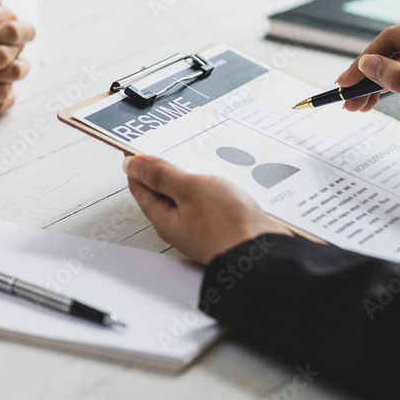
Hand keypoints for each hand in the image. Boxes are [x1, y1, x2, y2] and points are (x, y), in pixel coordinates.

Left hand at [124, 155, 289, 263]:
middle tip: (168, 146)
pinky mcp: (222, 226)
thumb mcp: (190, 190)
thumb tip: (134, 165)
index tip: (141, 146)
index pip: (140, 187)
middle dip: (164, 168)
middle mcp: (180, 226)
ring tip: (196, 156)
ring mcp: (202, 227)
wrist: (265, 253)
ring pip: (189, 196)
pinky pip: (210, 202)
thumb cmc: (228, 227)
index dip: (138, 164)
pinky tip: (221, 177)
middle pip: (164, 192)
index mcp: (164, 218)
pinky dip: (210, 186)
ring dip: (191, 176)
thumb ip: (162, 176)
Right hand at [335, 6, 399, 146]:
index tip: (344, 83)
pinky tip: (379, 93)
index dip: (364, 62)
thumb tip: (366, 66)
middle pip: (395, 45)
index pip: (393, 39)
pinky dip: (399, 75)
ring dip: (382, 77)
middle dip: (370, 74)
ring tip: (360, 103)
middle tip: (348, 98)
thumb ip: (399, 79)